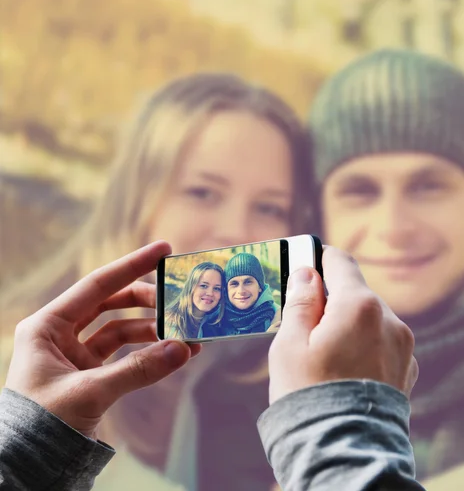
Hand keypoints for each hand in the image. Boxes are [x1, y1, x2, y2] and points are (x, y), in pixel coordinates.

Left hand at [4, 240, 200, 438]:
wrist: (28, 466)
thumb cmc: (41, 425)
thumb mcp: (88, 392)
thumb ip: (137, 369)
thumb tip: (182, 349)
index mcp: (47, 326)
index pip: (97, 284)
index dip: (132, 265)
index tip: (164, 250)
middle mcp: (61, 334)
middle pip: (112, 303)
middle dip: (147, 301)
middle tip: (179, 301)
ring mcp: (76, 354)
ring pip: (121, 329)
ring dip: (152, 330)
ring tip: (184, 334)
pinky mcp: (89, 373)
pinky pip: (125, 354)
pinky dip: (148, 353)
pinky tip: (173, 353)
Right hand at [268, 246, 417, 404]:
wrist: (343, 453)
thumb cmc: (308, 397)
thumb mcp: (289, 345)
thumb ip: (300, 302)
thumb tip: (307, 274)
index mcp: (360, 307)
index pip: (340, 263)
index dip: (319, 259)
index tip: (305, 266)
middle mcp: (390, 320)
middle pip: (355, 292)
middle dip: (330, 300)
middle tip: (305, 324)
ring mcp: (403, 346)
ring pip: (369, 318)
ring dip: (348, 324)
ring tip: (325, 355)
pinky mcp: (407, 368)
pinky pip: (382, 342)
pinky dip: (364, 345)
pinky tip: (345, 369)